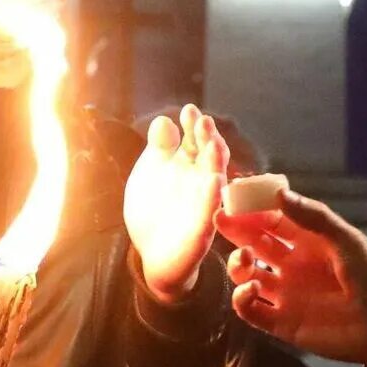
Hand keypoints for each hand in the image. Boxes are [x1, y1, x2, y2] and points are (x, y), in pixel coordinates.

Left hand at [125, 105, 228, 303]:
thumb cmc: (155, 210)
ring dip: (216, 161)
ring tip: (213, 144)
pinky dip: (212, 197)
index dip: (193, 125)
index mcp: (188, 166)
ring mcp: (203, 205)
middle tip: (203, 121)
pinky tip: (212, 182)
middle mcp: (201, 182)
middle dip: (208, 138)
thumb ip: (159, 149)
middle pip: (210, 155)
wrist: (153, 255)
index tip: (188, 110)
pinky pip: (210, 212)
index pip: (195, 140)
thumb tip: (164, 121)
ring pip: (216, 180)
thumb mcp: (150, 174)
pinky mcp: (202, 230)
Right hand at [214, 188, 366, 366]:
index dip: (253, 209)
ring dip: (238, 264)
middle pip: (254, 244)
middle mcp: (292, 265)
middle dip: (237, 231)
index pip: (272, 220)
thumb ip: (314, 218)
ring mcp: (285, 294)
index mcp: (308, 242)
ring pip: (247, 275)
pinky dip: (242, 300)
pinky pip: (250, 310)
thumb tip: (280, 193)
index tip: (234, 198)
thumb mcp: (347, 241)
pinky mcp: (282, 323)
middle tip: (221, 220)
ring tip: (245, 259)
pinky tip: (251, 289)